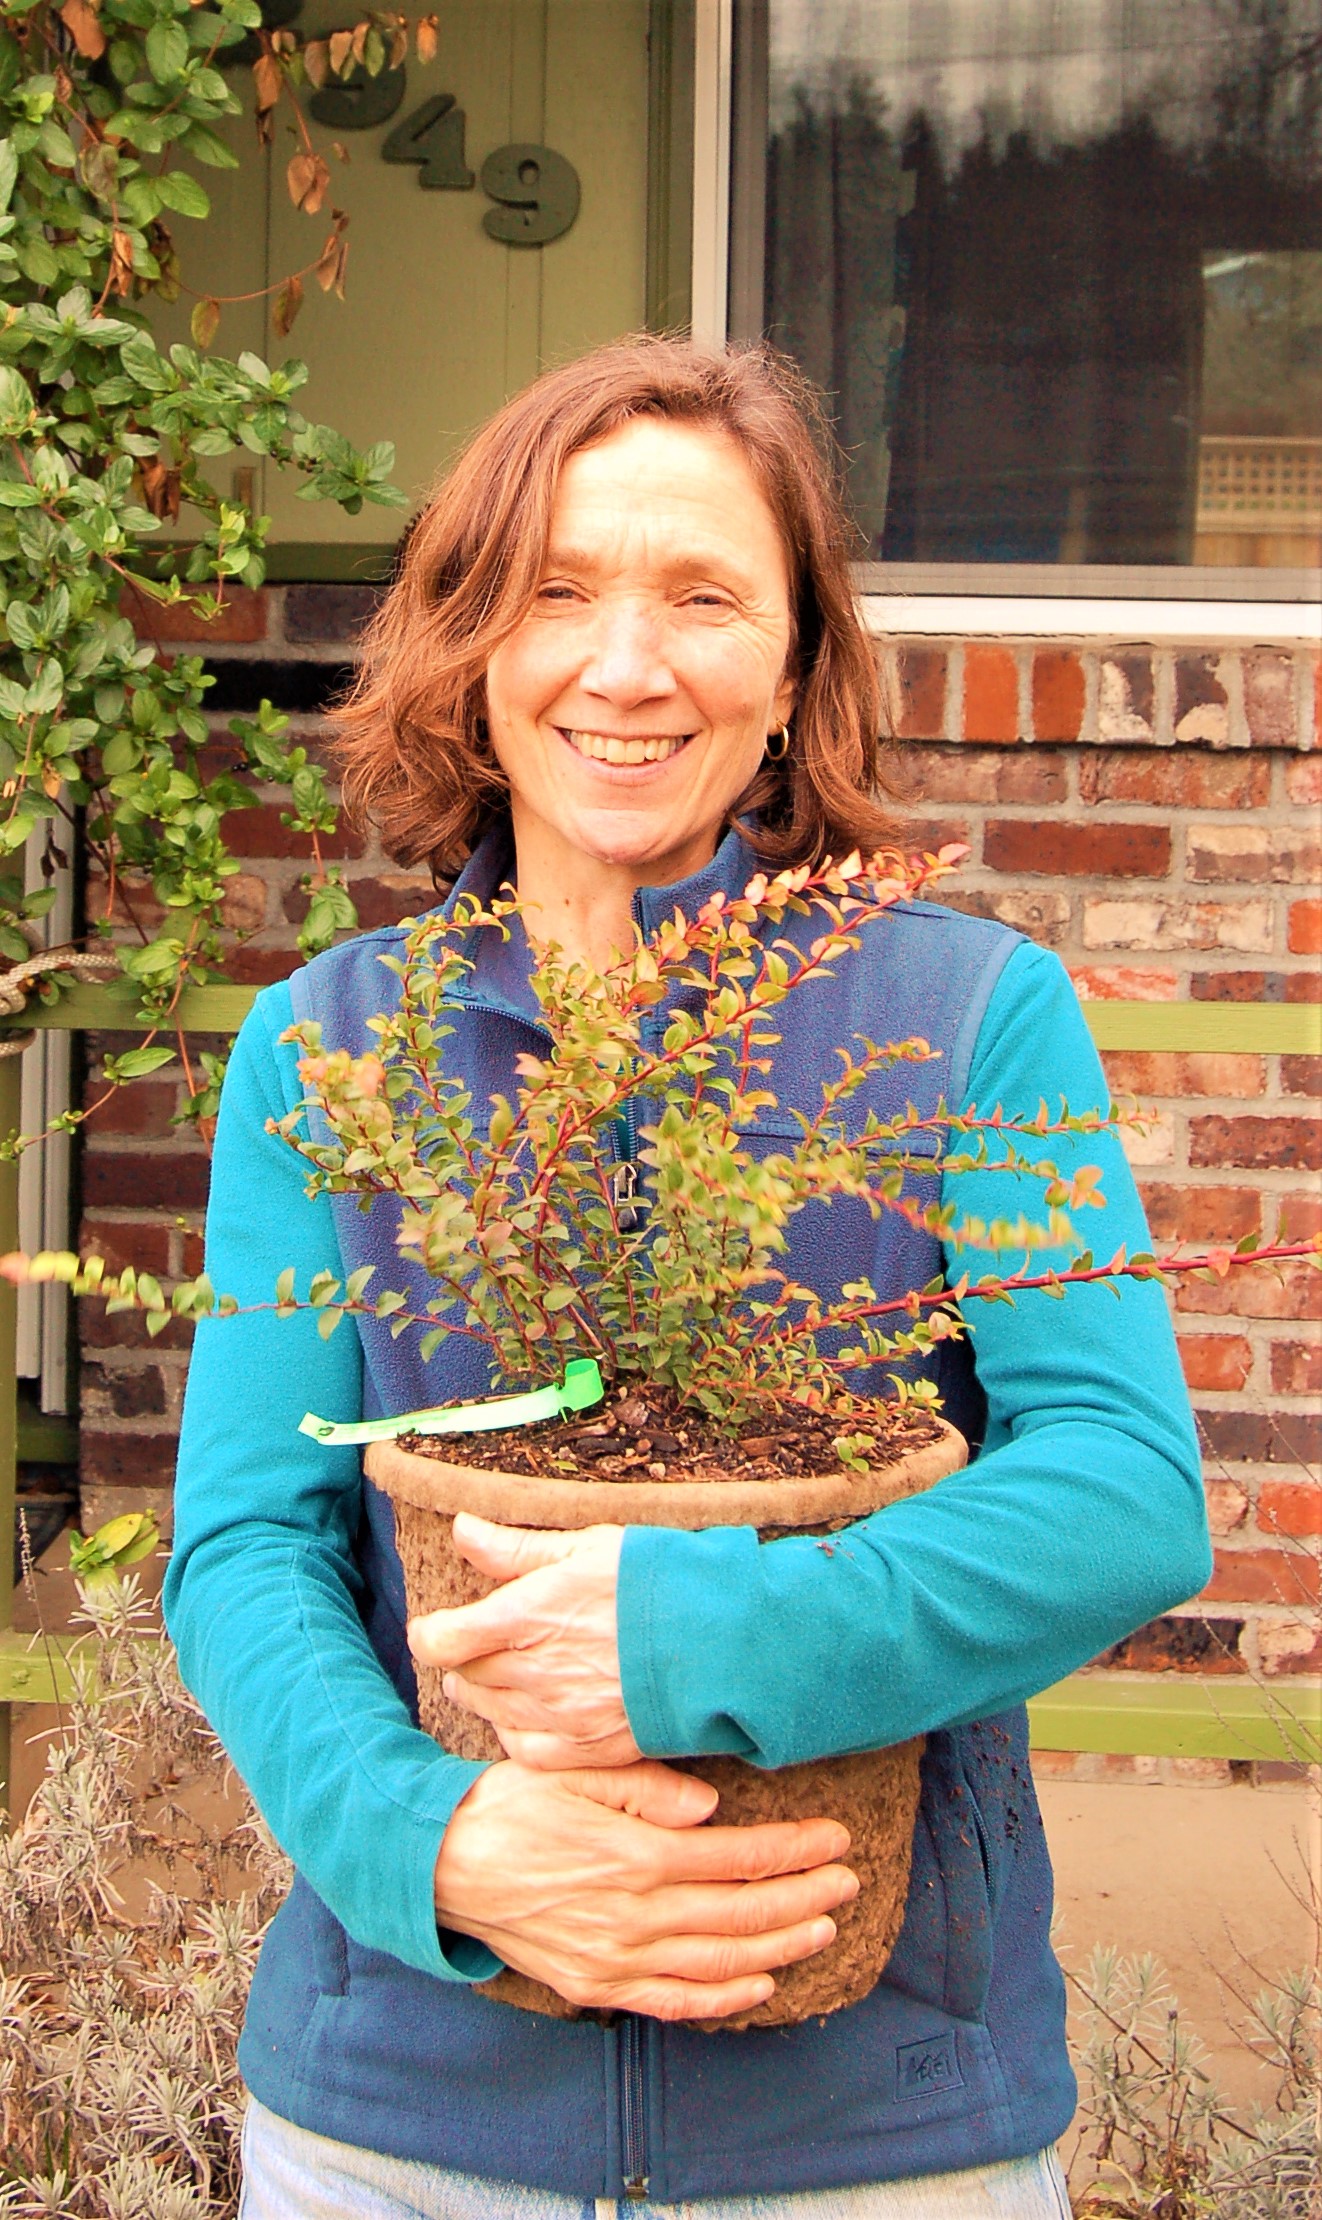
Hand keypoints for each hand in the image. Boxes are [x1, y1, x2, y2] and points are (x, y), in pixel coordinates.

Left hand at [408, 1513, 638, 1767]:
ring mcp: (560, 1715)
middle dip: (465, 1658)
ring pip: (490, 1712)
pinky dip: (517, 1730)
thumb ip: (516, 1549)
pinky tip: (530, 1710)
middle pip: (464, 1676)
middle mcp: (535, 1671)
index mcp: (527, 1615)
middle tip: (483, 1643)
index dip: (431, 1634)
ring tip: (507, 1672)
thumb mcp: (586, 1548)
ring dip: (488, 1692)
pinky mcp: (587, 1748)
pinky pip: (524, 1749)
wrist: (722, 1641)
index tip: (440, 1627)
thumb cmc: (656, 1583)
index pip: (439, 1641)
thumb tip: (462, 1529)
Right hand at [433, 1758, 857, 2020]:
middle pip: (741, 1913)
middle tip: (848, 1881)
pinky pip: (674, 2001)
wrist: (441, 1863)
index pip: (736, 1857)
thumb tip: (710, 1808)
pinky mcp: (596, 1984)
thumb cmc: (509, 1804)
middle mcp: (632, 1914)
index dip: (794, 1850)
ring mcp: (616, 1957)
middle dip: (804, 1897)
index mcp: (634, 1854)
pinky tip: (761, 1983)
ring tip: (823, 1926)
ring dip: (780, 1945)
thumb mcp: (573, 1772)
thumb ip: (646, 1788)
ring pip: (719, 1961)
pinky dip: (724, 1997)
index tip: (835, 1839)